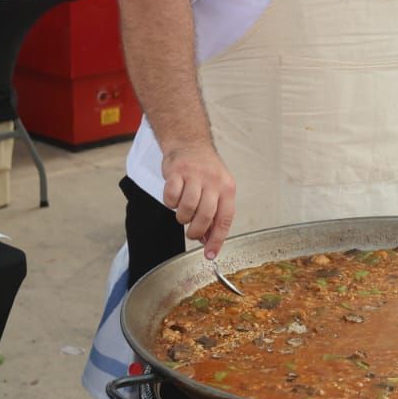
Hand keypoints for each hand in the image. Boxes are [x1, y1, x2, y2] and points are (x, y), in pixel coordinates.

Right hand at [162, 142, 235, 258]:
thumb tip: (208, 241)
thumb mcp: (217, 189)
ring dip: (182, 217)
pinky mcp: (177, 171)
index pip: (225, 219)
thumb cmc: (204, 170)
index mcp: (227, 188)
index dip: (217, 240)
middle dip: (195, 232)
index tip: (210, 255)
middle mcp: (213, 181)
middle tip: (191, 233)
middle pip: (205, 216)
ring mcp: (194, 175)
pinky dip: (170, 203)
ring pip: (187, 208)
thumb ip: (215, 214)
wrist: (189, 142)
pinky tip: (174, 197)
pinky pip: (171, 197)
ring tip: (183, 212)